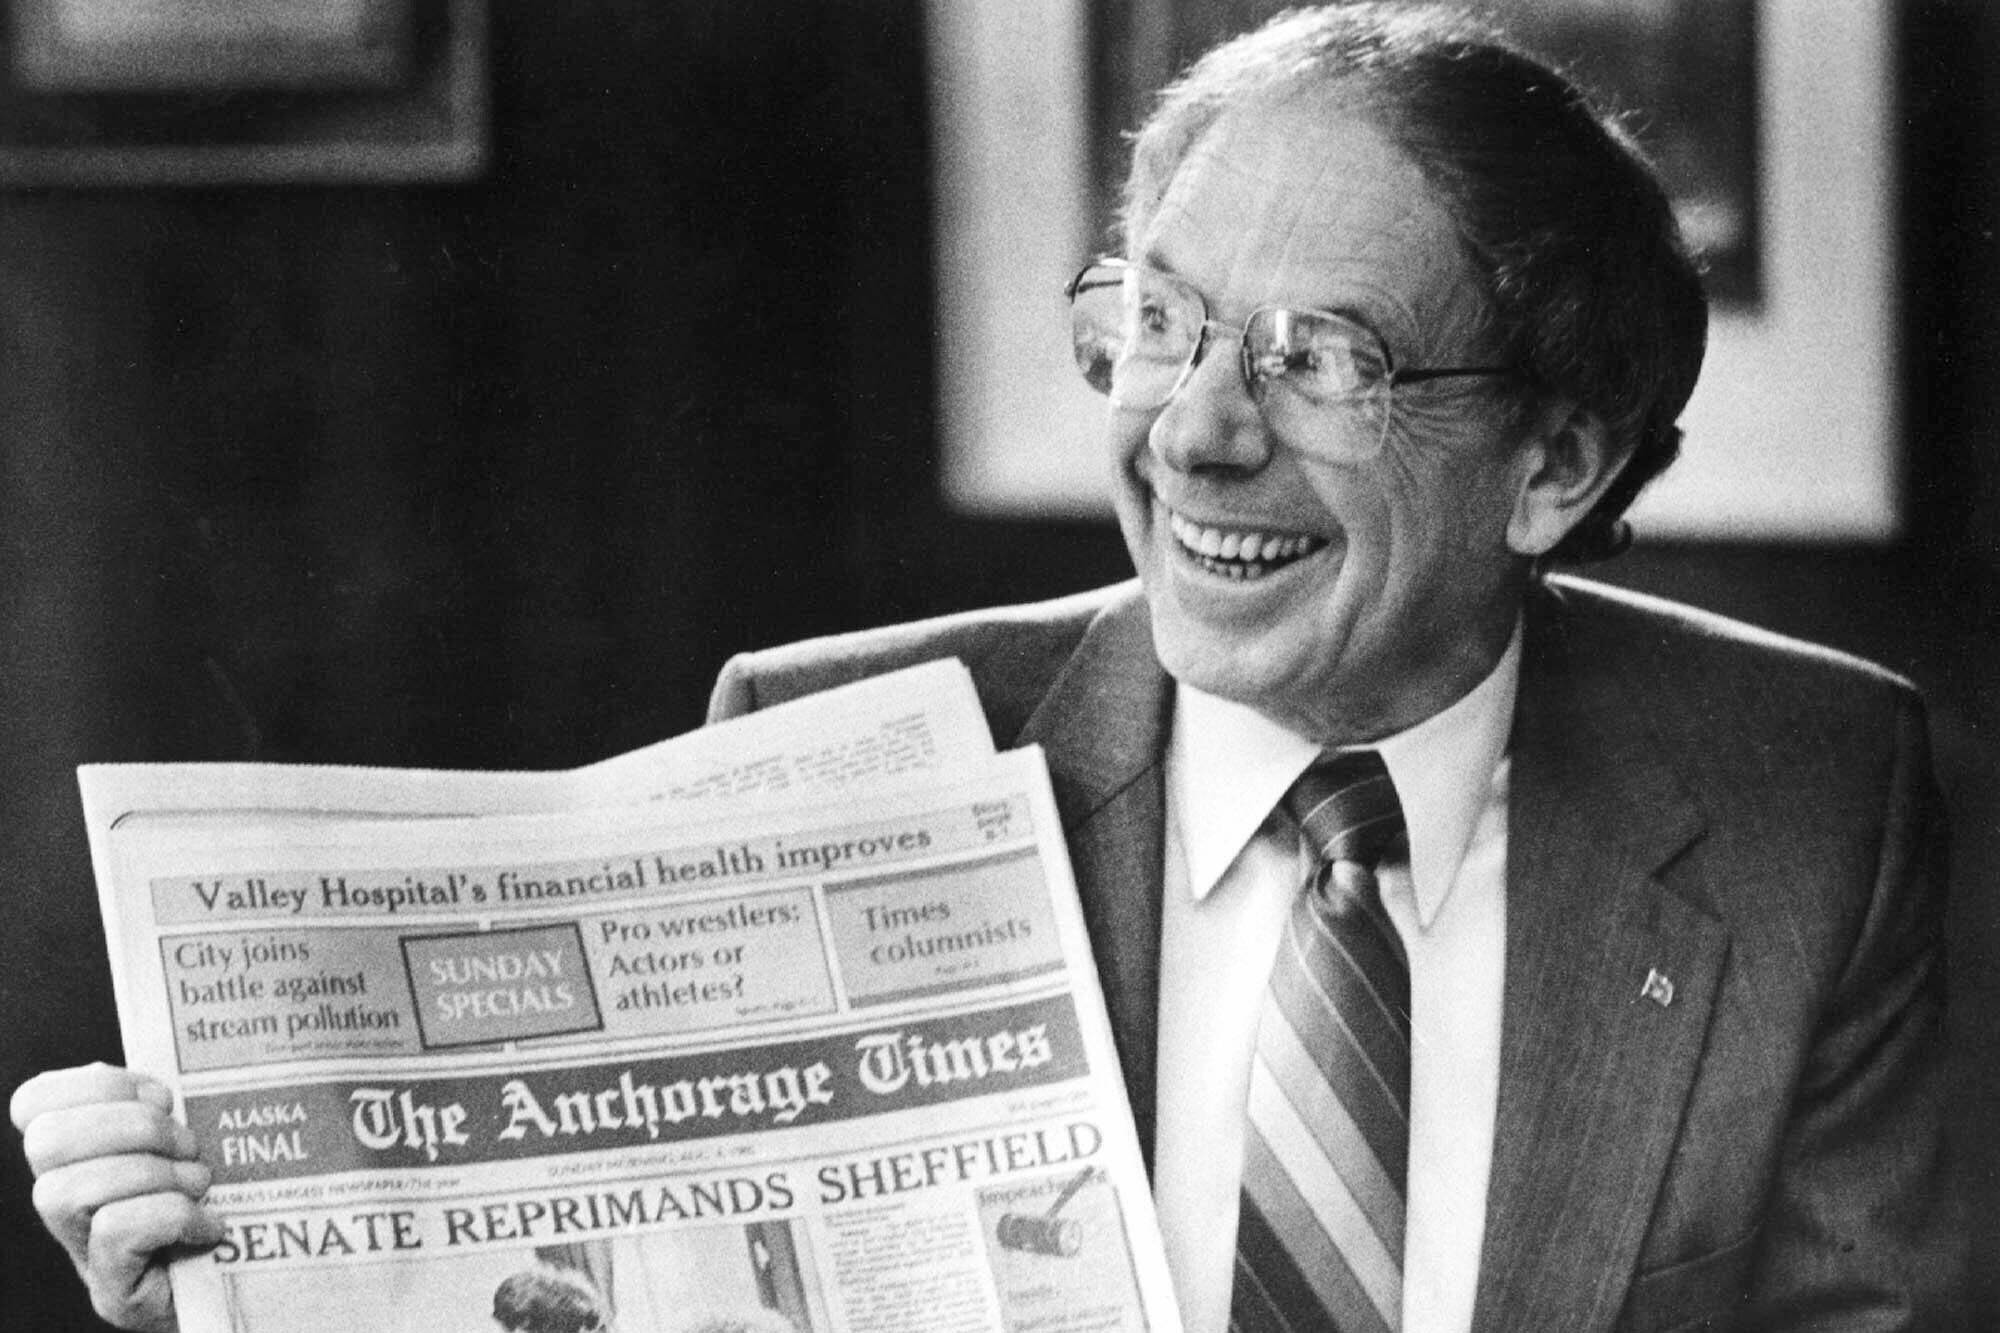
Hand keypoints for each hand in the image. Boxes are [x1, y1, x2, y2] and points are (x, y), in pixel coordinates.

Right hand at [11, 1062, 222, 1332]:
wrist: (246, 1281)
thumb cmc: (222, 1197)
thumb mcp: (190, 1141)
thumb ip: (164, 1107)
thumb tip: (164, 1087)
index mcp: (79, 1154)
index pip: (34, 1102)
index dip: (94, 1086)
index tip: (162, 1094)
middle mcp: (66, 1203)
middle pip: (47, 1142)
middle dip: (130, 1126)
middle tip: (189, 1144)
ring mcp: (82, 1252)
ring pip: (72, 1190)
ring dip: (153, 1174)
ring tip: (201, 1183)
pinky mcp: (112, 1291)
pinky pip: (116, 1231)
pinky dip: (174, 1216)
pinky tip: (210, 1224)